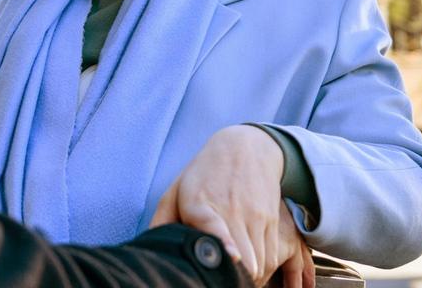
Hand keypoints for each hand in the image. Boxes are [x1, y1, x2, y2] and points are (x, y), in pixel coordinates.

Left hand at [150, 125, 311, 286]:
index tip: (232, 256)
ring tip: (234, 280)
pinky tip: (249, 270)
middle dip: (233, 278)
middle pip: (242, 258)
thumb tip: (150, 248)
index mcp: (199, 202)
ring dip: (249, 277)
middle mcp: (230, 210)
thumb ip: (163, 220)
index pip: (212, 223)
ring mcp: (254, 216)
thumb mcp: (177, 190)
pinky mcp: (270, 220)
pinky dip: (261, 270)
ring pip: (259, 263)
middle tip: (219, 283)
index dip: (223, 242)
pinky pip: (271, 257)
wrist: (246, 148)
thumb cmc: (204, 174)